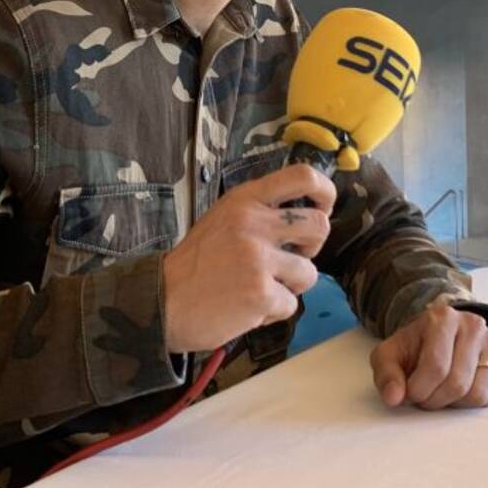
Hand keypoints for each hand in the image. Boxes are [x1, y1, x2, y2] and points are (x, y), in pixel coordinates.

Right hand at [162, 164, 336, 352]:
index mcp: (245, 200)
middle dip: (313, 246)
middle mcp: (254, 223)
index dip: (325, 190)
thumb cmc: (195, 263)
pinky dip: (273, 311)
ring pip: (309, 272)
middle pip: (318, 225)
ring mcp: (258, 259)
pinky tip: (248, 307)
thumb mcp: (223, 218)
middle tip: (294, 257)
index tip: (324, 206)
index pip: (301, 176)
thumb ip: (258, 212)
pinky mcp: (261, 293)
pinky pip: (290, 304)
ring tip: (261, 288)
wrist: (162, 301)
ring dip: (291, 285)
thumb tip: (303, 217)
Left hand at [369, 298, 487, 409]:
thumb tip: (393, 398)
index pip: (436, 366)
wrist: (438, 337)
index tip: (410, 393)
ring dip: (455, 404)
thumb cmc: (414, 349)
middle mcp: (473, 324)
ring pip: (478, 393)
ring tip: (442, 392)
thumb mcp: (390, 356)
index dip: (420, 389)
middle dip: (435, 400)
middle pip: (457, 383)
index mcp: (442, 317)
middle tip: (425, 396)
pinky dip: (474, 402)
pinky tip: (461, 389)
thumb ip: (386, 375)